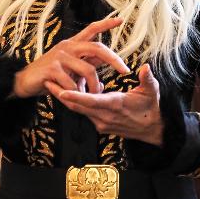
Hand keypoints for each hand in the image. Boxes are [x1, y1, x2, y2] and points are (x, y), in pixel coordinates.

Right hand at [12, 16, 130, 98]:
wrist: (25, 82)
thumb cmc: (50, 75)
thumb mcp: (71, 67)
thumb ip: (88, 62)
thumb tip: (107, 61)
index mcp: (73, 44)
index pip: (92, 29)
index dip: (106, 24)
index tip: (120, 20)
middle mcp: (68, 46)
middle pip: (97, 48)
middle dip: (114, 59)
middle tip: (124, 70)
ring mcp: (60, 56)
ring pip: (88, 70)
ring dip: (93, 86)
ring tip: (92, 95)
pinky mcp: (52, 69)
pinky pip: (72, 83)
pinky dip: (77, 93)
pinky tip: (75, 96)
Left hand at [46, 64, 163, 146]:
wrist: (152, 130)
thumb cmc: (151, 108)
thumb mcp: (152, 92)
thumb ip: (147, 79)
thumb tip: (145, 68)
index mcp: (116, 105)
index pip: (92, 101)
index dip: (76, 95)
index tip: (61, 89)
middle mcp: (105, 116)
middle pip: (78, 106)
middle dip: (61, 94)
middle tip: (47, 81)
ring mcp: (101, 123)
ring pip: (79, 110)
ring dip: (66, 98)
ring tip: (52, 84)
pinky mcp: (100, 126)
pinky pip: (84, 113)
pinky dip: (76, 103)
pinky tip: (71, 92)